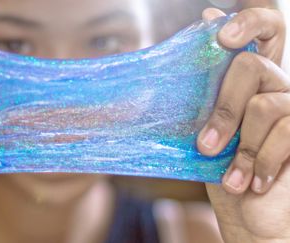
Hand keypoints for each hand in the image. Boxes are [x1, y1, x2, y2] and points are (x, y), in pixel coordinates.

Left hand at [198, 8, 287, 194]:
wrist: (248, 213)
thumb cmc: (222, 170)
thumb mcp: (204, 133)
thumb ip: (200, 100)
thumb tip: (184, 58)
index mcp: (247, 82)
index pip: (262, 31)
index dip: (248, 22)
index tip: (221, 37)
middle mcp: (274, 86)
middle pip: (250, 67)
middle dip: (223, 109)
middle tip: (206, 146)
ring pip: (264, 106)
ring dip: (242, 148)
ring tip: (230, 178)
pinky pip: (285, 132)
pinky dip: (262, 163)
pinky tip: (253, 183)